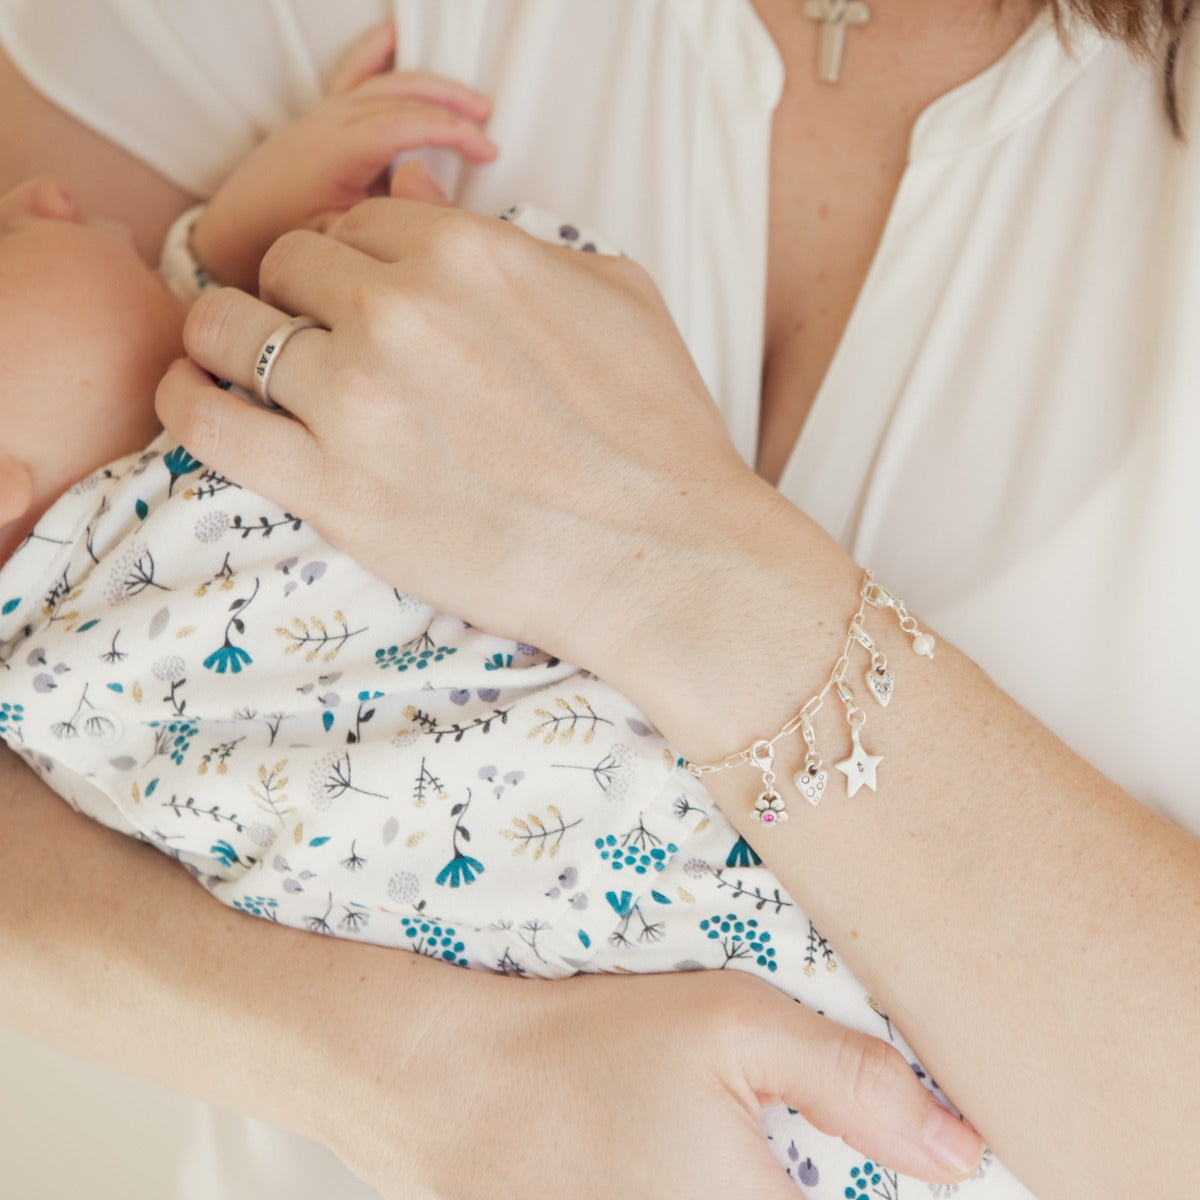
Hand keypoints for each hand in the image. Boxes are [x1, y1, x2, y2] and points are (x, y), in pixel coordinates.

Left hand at [158, 198, 752, 672]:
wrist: (663, 558)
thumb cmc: (657, 434)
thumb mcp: (614, 293)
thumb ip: (512, 234)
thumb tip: (419, 183)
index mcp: (471, 252)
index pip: (355, 220)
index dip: (350, 260)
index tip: (353, 300)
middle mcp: (405, 310)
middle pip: (287, 265)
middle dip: (298, 297)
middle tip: (318, 344)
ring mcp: (363, 399)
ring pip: (231, 330)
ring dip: (234, 343)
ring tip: (246, 371)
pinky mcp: (336, 489)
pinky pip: (209, 420)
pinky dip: (189, 402)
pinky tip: (201, 401)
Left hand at [190, 24, 495, 290]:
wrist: (235, 232)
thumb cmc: (286, 242)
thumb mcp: (340, 239)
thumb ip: (381, 217)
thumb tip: (417, 185)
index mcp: (337, 151)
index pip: (407, 126)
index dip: (453, 133)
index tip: (487, 150)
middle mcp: (330, 122)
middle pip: (403, 96)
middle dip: (452, 104)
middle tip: (488, 124)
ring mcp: (324, 113)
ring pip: (386, 84)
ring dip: (432, 86)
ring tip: (471, 102)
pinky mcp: (320, 116)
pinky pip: (353, 74)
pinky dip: (377, 53)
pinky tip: (396, 38)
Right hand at [319, 967, 982, 1199]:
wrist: (450, 1091)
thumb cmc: (591, 1049)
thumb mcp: (733, 1025)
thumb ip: (858, 1082)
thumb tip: (962, 1147)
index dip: (900, 1186)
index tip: (909, 1152)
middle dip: (834, 1180)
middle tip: (789, 1138)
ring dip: (776, 1183)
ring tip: (739, 1147)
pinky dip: (726, 1186)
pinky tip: (689, 1162)